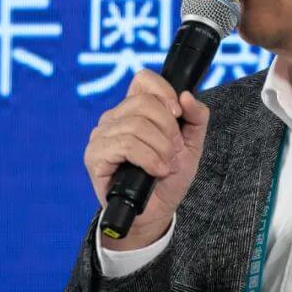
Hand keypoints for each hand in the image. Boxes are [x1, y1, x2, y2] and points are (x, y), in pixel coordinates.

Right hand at [84, 69, 209, 249]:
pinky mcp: (95, 156)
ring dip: (161, 148)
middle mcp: (114, 117)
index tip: (178, 115)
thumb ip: (197, 117)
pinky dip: (149, 159)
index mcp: (133, 108)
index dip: (165, 93)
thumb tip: (186, 95)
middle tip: (174, 151)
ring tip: (166, 165)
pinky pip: (125, 145)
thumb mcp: (192, 143)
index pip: (143, 79)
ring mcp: (101, 136)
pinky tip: (157, 171)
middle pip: (144, 103)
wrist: (157, 211)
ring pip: (136, 126)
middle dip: (168, 130)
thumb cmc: (169, 175)